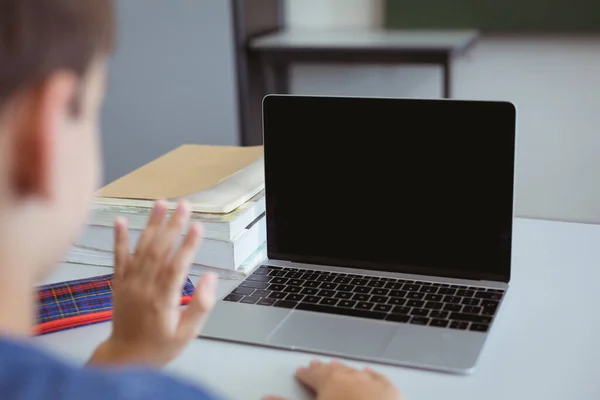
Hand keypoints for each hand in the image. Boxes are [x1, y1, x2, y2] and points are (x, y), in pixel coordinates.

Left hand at [89, 200, 217, 366]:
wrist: (124, 357)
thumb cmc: (159, 346)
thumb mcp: (187, 334)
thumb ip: (200, 306)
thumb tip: (211, 278)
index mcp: (163, 301)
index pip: (176, 267)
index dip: (188, 246)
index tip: (198, 226)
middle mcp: (144, 288)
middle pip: (159, 251)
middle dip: (173, 226)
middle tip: (184, 205)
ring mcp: (129, 284)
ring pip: (141, 249)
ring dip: (151, 224)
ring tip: (161, 204)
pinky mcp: (119, 283)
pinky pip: (118, 257)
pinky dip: (119, 238)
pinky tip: (120, 220)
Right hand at [263, 360, 402, 399]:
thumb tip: (266, 397)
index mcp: (328, 381)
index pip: (311, 374)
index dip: (304, 374)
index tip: (299, 372)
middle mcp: (349, 376)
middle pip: (331, 370)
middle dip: (322, 369)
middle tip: (315, 365)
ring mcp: (371, 382)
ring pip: (353, 372)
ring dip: (343, 370)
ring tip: (336, 366)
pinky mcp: (391, 391)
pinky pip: (377, 378)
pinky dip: (370, 374)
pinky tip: (367, 372)